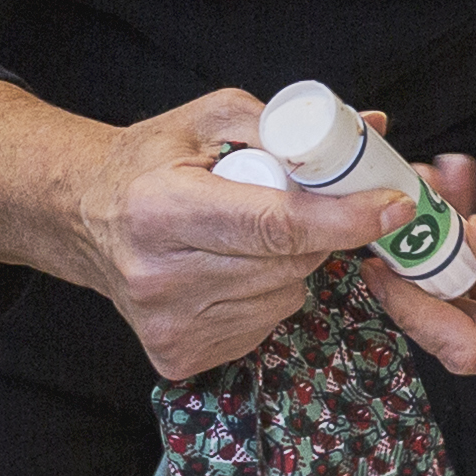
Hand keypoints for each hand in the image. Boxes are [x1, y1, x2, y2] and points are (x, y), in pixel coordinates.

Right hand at [52, 89, 404, 381]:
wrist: (83, 217)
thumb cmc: (151, 161)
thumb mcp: (210, 119)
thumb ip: (289, 125)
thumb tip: (374, 129)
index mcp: (161, 209)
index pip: (274, 224)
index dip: (343, 218)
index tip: (392, 205)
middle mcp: (160, 276)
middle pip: (287, 264)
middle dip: (315, 233)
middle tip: (298, 205)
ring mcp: (169, 325)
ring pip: (283, 298)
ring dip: (288, 266)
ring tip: (244, 237)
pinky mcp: (177, 356)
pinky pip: (262, 326)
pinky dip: (264, 296)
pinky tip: (228, 270)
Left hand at [365, 112, 475, 403]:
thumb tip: (469, 239)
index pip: (470, 349)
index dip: (416, 312)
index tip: (384, 268)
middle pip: (455, 332)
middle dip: (424, 270)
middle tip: (413, 203)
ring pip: (460, 320)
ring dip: (440, 263)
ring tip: (446, 194)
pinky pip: (474, 312)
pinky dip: (460, 269)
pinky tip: (464, 219)